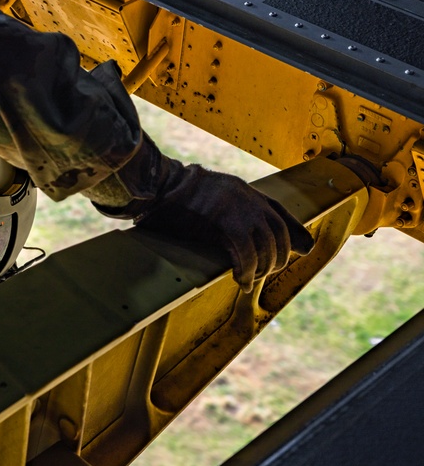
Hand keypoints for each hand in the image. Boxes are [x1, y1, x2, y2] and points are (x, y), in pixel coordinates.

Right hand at [136, 163, 313, 291]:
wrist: (160, 184)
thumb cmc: (174, 193)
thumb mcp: (207, 194)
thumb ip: (223, 206)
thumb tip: (223, 226)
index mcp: (245, 190)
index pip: (280, 212)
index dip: (295, 232)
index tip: (305, 248)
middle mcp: (248, 198)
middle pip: (277, 232)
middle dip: (279, 256)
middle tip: (269, 272)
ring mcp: (239, 210)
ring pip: (266, 245)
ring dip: (263, 267)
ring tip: (253, 281)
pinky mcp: (227, 223)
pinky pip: (246, 253)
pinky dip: (247, 271)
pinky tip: (242, 281)